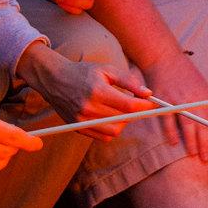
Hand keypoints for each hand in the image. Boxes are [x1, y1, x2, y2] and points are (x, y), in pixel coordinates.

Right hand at [14, 44, 153, 140]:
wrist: (54, 79)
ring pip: (115, 131)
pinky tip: (111, 118)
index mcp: (97, 91)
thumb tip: (149, 94)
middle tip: (137, 105)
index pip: (128, 106)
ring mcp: (82, 120)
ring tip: (121, 110)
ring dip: (124, 123)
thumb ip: (129, 81)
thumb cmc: (84, 72)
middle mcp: (88, 108)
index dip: (144, 107)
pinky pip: (103, 137)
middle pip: (123, 120)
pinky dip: (112, 130)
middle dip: (135, 113)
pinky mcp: (78, 128)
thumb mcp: (107, 69)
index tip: (153, 104)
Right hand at [147, 56, 207, 162]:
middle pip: (204, 127)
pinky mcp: (164, 100)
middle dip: (206, 145)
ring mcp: (179, 100)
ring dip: (192, 142)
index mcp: (206, 98)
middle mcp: (195, 100)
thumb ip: (207, 106)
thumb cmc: (184, 74)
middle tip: (207, 160)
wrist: (164, 57)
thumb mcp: (201, 88)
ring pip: (189, 125)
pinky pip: (169, 120)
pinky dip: (171, 132)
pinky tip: (174, 143)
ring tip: (194, 155)